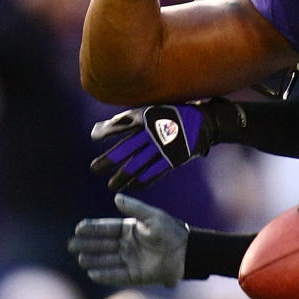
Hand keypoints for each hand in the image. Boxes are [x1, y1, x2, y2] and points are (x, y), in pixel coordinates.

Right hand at [68, 193, 189, 286]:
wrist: (186, 253)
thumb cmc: (170, 232)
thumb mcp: (152, 216)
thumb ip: (134, 208)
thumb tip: (116, 197)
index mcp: (130, 230)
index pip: (106, 229)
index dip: (92, 228)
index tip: (79, 228)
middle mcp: (127, 245)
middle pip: (103, 245)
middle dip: (87, 245)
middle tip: (71, 245)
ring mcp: (130, 261)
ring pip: (107, 260)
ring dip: (93, 260)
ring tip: (80, 259)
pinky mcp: (136, 275)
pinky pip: (117, 276)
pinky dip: (105, 275)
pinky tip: (93, 274)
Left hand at [90, 103, 219, 190]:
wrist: (204, 122)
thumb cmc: (171, 114)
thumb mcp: (149, 110)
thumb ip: (126, 120)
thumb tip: (99, 130)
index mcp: (145, 117)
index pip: (121, 125)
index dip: (106, 132)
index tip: (94, 138)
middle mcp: (152, 132)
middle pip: (126, 148)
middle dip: (108, 160)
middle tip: (94, 169)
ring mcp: (163, 147)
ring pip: (138, 164)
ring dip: (122, 176)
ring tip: (111, 185)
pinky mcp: (173, 159)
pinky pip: (154, 172)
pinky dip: (142, 181)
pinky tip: (132, 187)